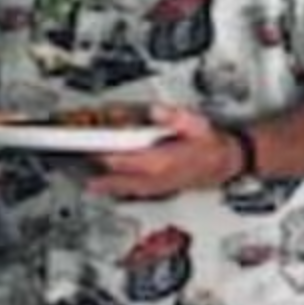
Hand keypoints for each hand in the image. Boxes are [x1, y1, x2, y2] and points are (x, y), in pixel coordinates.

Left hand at [87, 106, 243, 200]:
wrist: (228, 162)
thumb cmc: (212, 145)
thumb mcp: (196, 124)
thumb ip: (174, 117)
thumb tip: (155, 111)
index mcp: (160, 161)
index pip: (122, 159)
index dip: (101, 153)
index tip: (85, 148)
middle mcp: (156, 178)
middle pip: (117, 179)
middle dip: (96, 173)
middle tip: (75, 169)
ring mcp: (158, 186)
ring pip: (125, 190)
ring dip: (106, 187)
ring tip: (87, 185)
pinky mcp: (162, 189)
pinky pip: (136, 193)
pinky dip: (121, 191)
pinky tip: (113, 190)